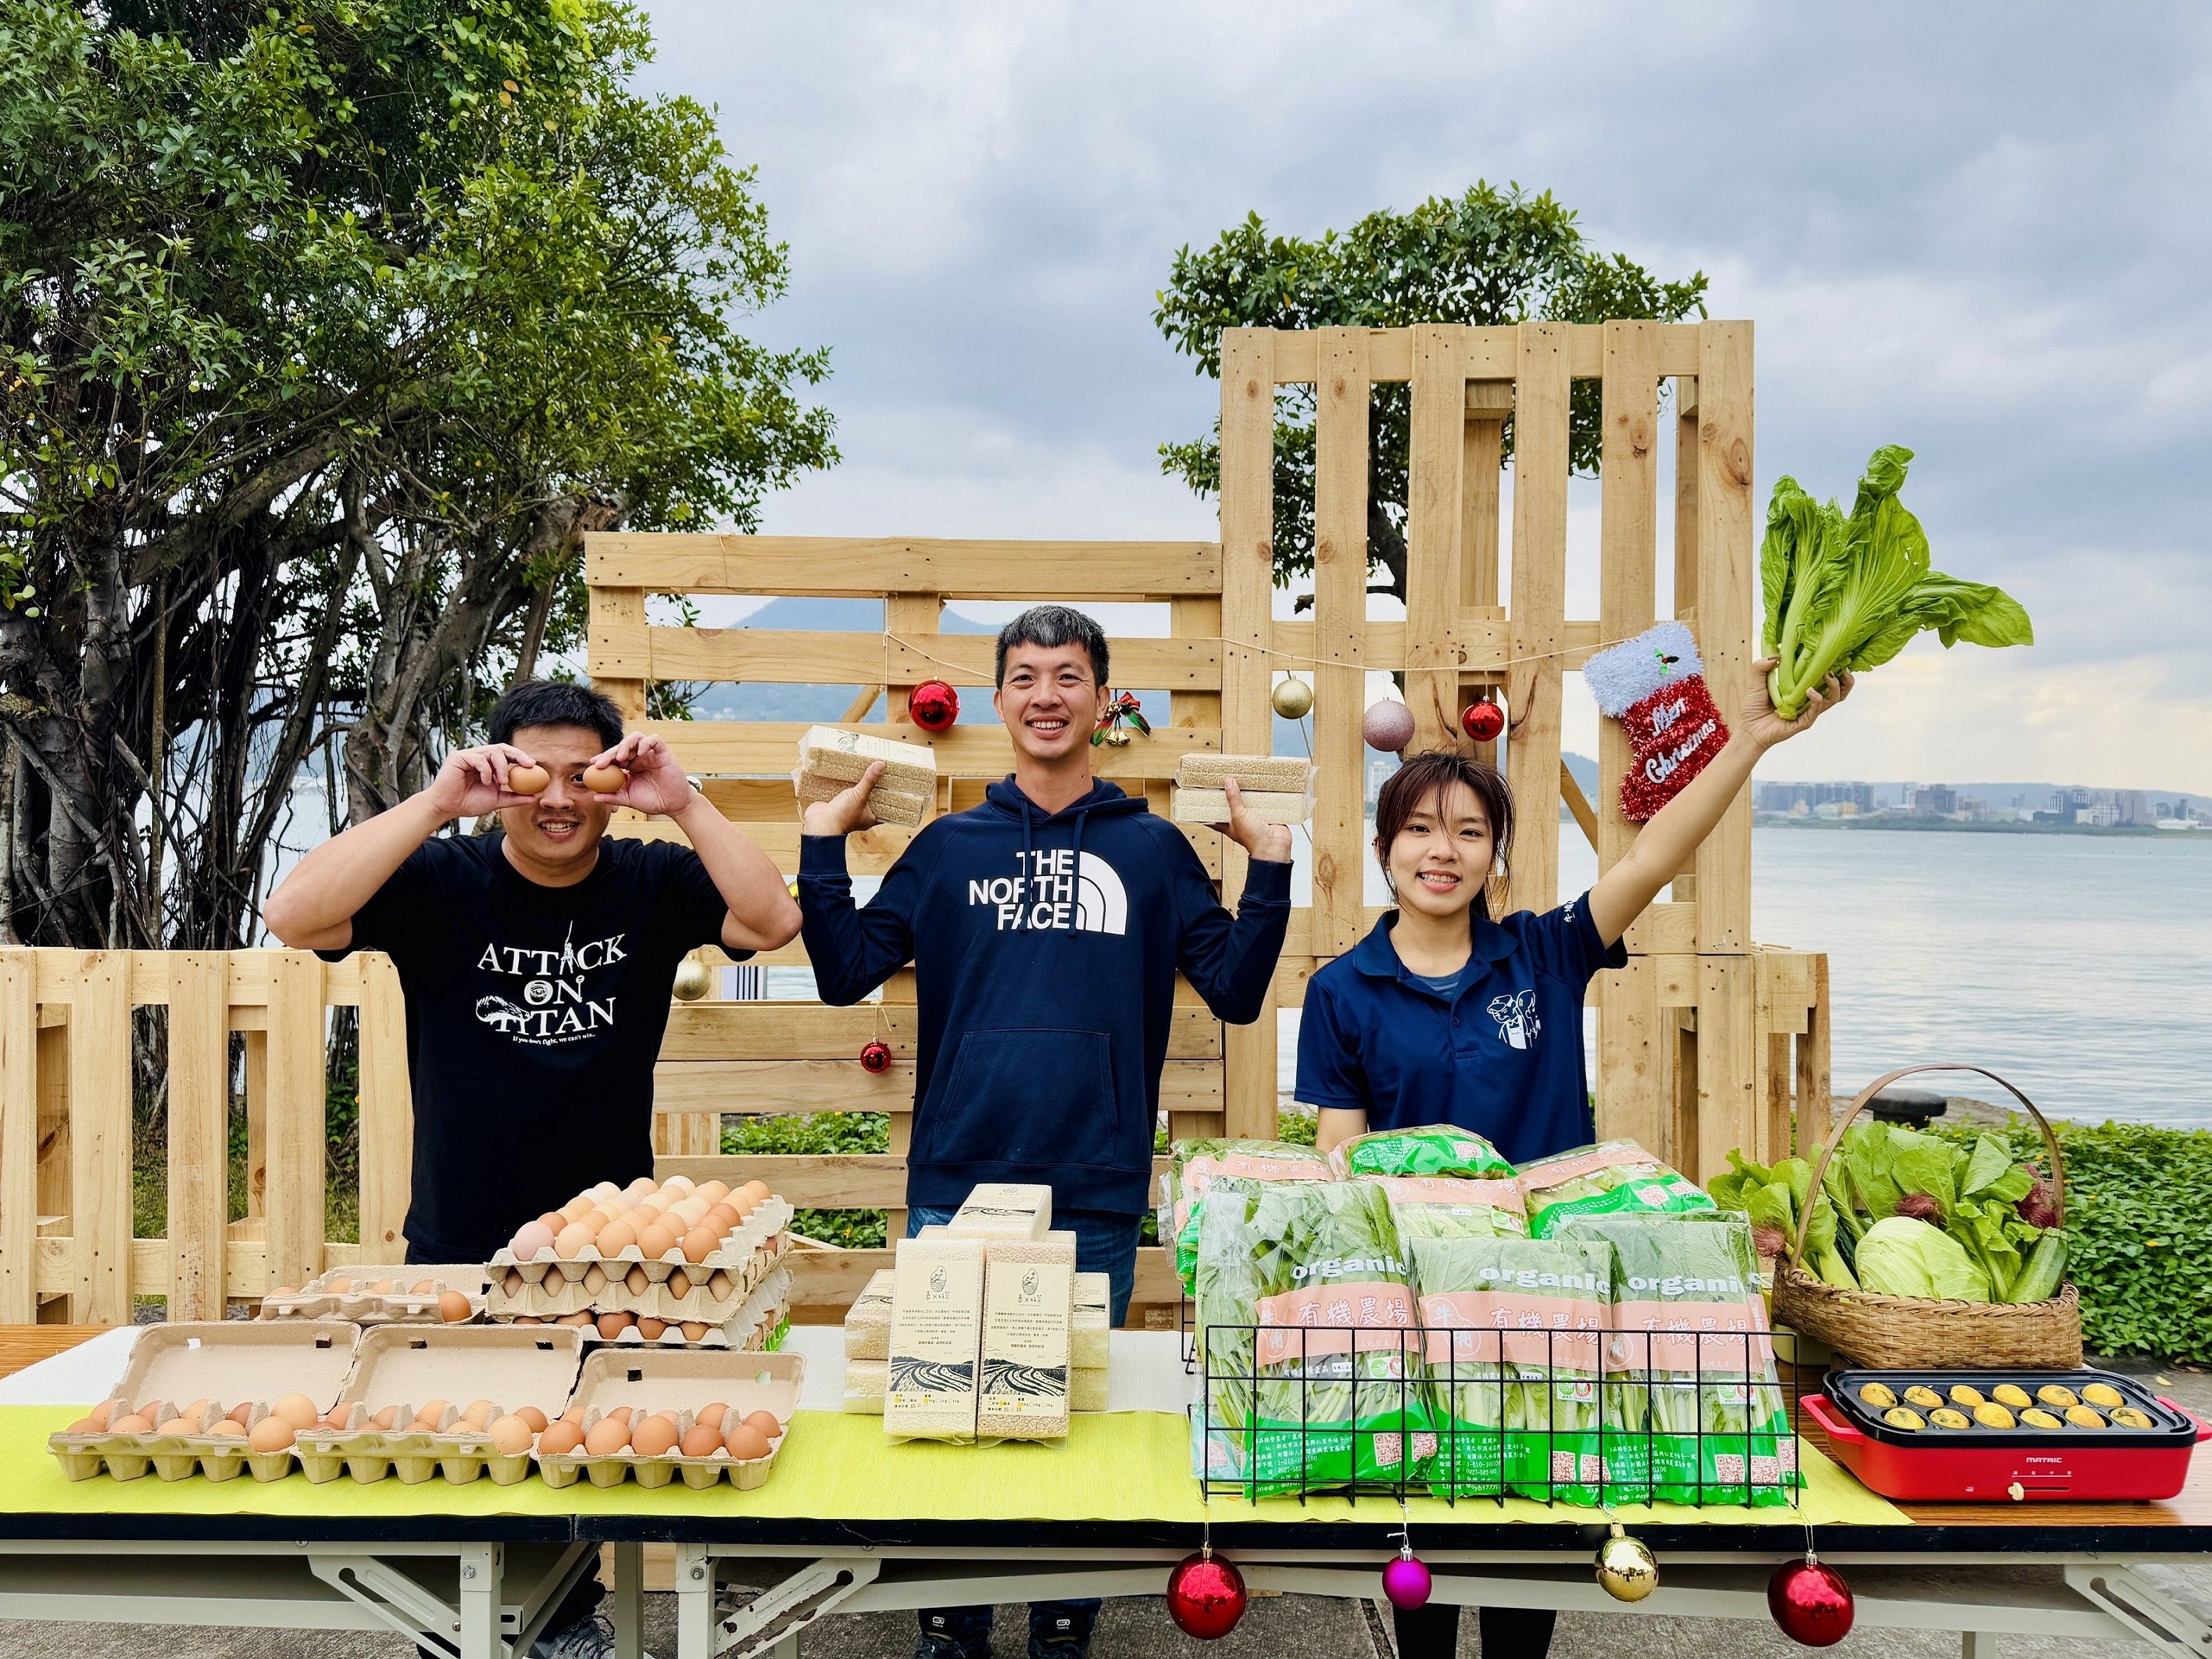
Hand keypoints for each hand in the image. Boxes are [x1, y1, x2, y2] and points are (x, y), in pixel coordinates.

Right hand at [421, 744, 542, 819]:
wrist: (448, 808)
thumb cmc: (469, 803)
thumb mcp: (498, 801)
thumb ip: (515, 797)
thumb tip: (536, 796)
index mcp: (488, 764)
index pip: (507, 755)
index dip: (521, 757)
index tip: (533, 766)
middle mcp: (479, 756)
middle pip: (502, 747)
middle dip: (518, 755)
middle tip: (529, 765)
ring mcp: (468, 755)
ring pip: (493, 751)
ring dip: (502, 767)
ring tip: (502, 782)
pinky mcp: (458, 757)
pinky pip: (479, 758)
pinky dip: (486, 770)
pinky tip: (486, 782)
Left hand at [587, 732, 695, 815]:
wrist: (674, 805)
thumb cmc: (653, 801)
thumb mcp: (629, 799)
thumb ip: (613, 796)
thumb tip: (595, 796)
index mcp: (630, 767)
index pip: (614, 757)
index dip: (603, 758)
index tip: (594, 764)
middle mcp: (639, 758)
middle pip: (622, 746)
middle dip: (610, 753)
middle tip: (601, 763)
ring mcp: (651, 754)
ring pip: (636, 738)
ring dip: (625, 744)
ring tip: (621, 757)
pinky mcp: (663, 752)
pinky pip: (654, 740)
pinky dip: (646, 743)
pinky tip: (640, 754)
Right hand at [799, 759, 883, 835]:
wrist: (819, 823)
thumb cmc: (842, 817)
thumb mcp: (859, 796)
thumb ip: (869, 781)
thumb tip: (881, 765)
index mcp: (871, 817)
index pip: (885, 806)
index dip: (890, 795)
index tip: (894, 783)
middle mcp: (860, 813)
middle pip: (870, 797)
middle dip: (873, 785)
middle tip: (879, 770)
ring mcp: (847, 808)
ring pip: (856, 793)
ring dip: (857, 783)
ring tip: (865, 768)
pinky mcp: (836, 803)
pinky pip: (842, 791)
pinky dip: (843, 784)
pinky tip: (847, 773)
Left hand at [1214, 777, 1293, 862]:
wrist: (1274, 844)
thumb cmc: (1254, 839)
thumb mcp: (1238, 816)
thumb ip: (1233, 799)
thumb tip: (1228, 783)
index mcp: (1230, 825)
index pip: (1216, 818)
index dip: (1211, 810)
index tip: (1206, 799)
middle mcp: (1242, 822)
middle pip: (1234, 807)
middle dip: (1232, 797)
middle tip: (1227, 783)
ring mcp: (1255, 818)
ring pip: (1249, 804)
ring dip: (1249, 795)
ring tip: (1244, 780)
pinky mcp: (1267, 815)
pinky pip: (1264, 803)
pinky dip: (1263, 796)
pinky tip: (1261, 787)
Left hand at [1742, 656, 1851, 747]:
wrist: (1747, 729)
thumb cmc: (1754, 706)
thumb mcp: (1756, 681)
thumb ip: (1761, 666)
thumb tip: (1777, 655)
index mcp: (1804, 688)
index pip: (1826, 677)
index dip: (1836, 667)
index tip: (1838, 655)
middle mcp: (1810, 699)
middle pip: (1839, 690)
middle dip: (1846, 679)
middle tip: (1843, 667)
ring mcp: (1808, 711)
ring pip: (1833, 699)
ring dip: (1834, 686)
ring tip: (1828, 674)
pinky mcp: (1803, 722)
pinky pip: (1816, 711)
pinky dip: (1817, 700)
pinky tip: (1811, 691)